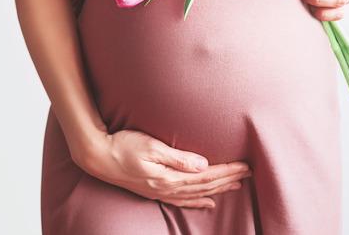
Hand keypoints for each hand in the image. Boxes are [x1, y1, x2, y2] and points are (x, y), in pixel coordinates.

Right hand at [73, 129, 251, 208]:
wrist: (98, 156)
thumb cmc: (123, 145)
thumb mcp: (151, 146)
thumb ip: (178, 157)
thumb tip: (203, 164)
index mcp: (168, 177)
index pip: (206, 175)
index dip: (228, 171)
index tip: (245, 165)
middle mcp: (167, 188)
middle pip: (206, 186)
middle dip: (229, 179)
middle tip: (250, 172)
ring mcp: (160, 192)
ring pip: (197, 194)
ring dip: (219, 190)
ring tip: (237, 185)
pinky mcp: (155, 191)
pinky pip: (182, 200)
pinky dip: (199, 202)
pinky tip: (209, 203)